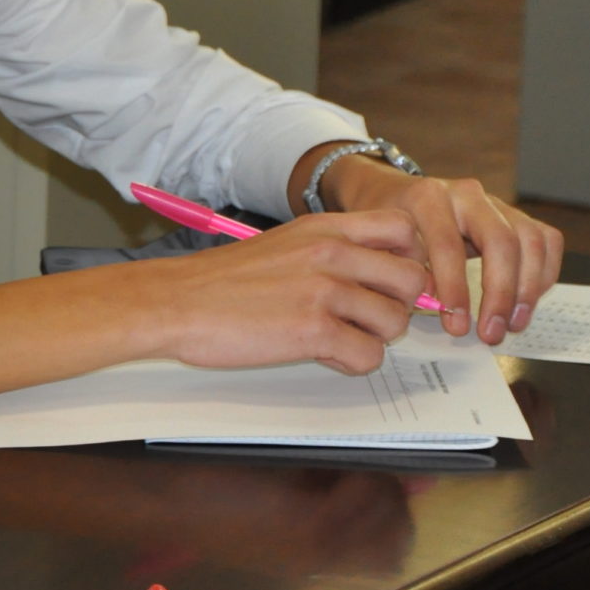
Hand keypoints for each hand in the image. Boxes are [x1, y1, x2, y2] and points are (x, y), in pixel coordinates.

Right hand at [142, 209, 434, 375]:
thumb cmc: (223, 281)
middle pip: (411, 279)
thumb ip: (332, 252)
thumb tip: (379, 276)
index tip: (389, 280)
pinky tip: (323, 354)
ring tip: (338, 337)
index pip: (403, 229)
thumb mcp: (285, 244)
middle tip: (367, 317)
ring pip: (395, 322)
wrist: (177, 302)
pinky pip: (369, 356)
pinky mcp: (314, 331)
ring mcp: (324, 291)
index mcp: (325, 227)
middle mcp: (331, 253)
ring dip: (373, 337)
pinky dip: (352, 362)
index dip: (408, 257)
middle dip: (397, 304)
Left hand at [322, 154, 564, 346]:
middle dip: (500, 294)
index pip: (448, 244)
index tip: (456, 326)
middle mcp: (467, 194)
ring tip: (512, 326)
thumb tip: (429, 307)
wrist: (392, 194)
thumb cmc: (386, 226)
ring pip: (531, 240)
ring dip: (527, 290)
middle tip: (491, 334)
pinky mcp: (515, 215)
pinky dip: (544, 274)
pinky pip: (545, 240)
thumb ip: (401, 271)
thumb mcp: (379, 245)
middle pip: (501, 241)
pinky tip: (526, 303)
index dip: (455, 288)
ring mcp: (496, 202)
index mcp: (428, 197)